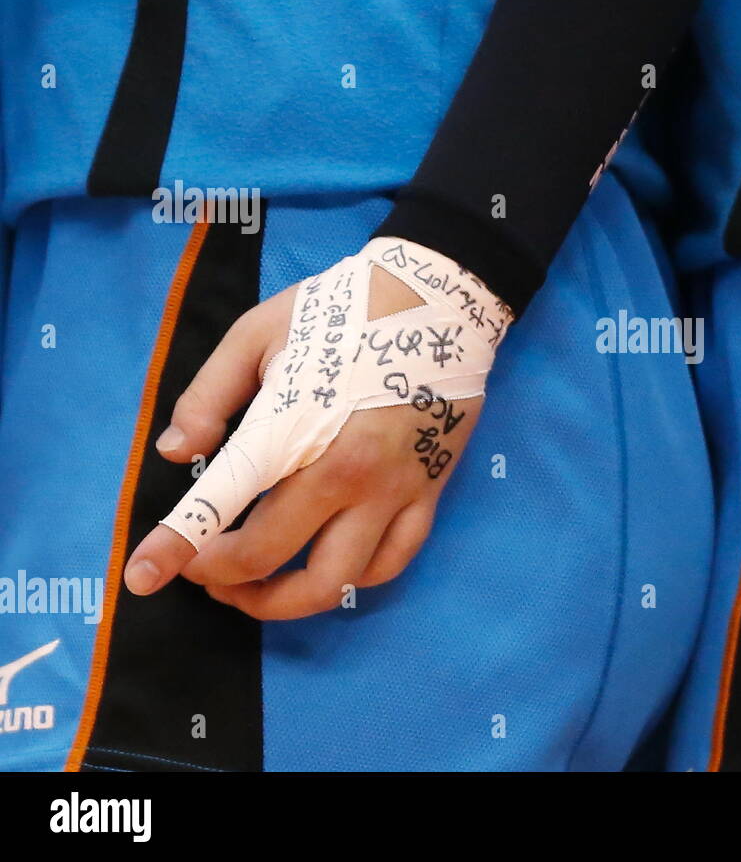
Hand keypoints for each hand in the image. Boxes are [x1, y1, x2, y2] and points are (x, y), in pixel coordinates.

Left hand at [123, 266, 483, 619]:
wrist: (440, 300)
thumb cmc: (343, 312)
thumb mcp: (258, 332)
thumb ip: (208, 394)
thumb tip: (174, 453)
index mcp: (296, 431)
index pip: (222, 502)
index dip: (175, 547)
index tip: (140, 577)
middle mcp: (346, 475)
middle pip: (272, 557)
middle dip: (222, 577)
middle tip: (202, 569)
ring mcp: (394, 491)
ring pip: (336, 582)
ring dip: (284, 600)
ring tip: (258, 590)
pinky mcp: (430, 493)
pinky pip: (392, 561)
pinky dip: (354, 581)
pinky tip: (328, 569)